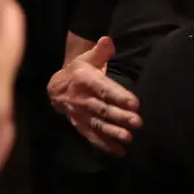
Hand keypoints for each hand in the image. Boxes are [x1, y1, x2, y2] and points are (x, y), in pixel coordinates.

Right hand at [47, 36, 140, 155]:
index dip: (118, 96)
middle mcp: (81, 99)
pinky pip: (92, 137)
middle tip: (138, 122)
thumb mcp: (87, 58)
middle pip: (103, 109)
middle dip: (120, 116)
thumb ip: (100, 51)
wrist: (56, 88)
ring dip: (113, 133)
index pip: (104, 88)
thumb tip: (108, 41)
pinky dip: (105, 145)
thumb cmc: (79, 71)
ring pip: (98, 124)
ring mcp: (80, 114)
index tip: (135, 103)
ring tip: (129, 138)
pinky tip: (120, 152)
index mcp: (84, 80)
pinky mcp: (80, 126)